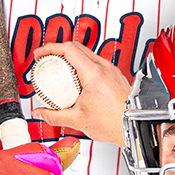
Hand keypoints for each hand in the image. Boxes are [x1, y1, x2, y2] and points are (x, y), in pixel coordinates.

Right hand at [10, 42, 131, 147]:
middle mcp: (104, 67)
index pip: (68, 49)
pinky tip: (78, 81)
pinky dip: (83, 66)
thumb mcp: (78, 120)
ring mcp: (111, 70)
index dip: (50, 48)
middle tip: (47, 61)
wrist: (135, 127)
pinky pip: (96, 64)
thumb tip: (39, 113)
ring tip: (61, 71)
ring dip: (71, 58)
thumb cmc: (115, 123)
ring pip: (87, 54)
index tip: (40, 55)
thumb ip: (54, 116)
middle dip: (58, 51)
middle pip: (77, 47)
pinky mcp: (115, 76)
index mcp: (94, 73)